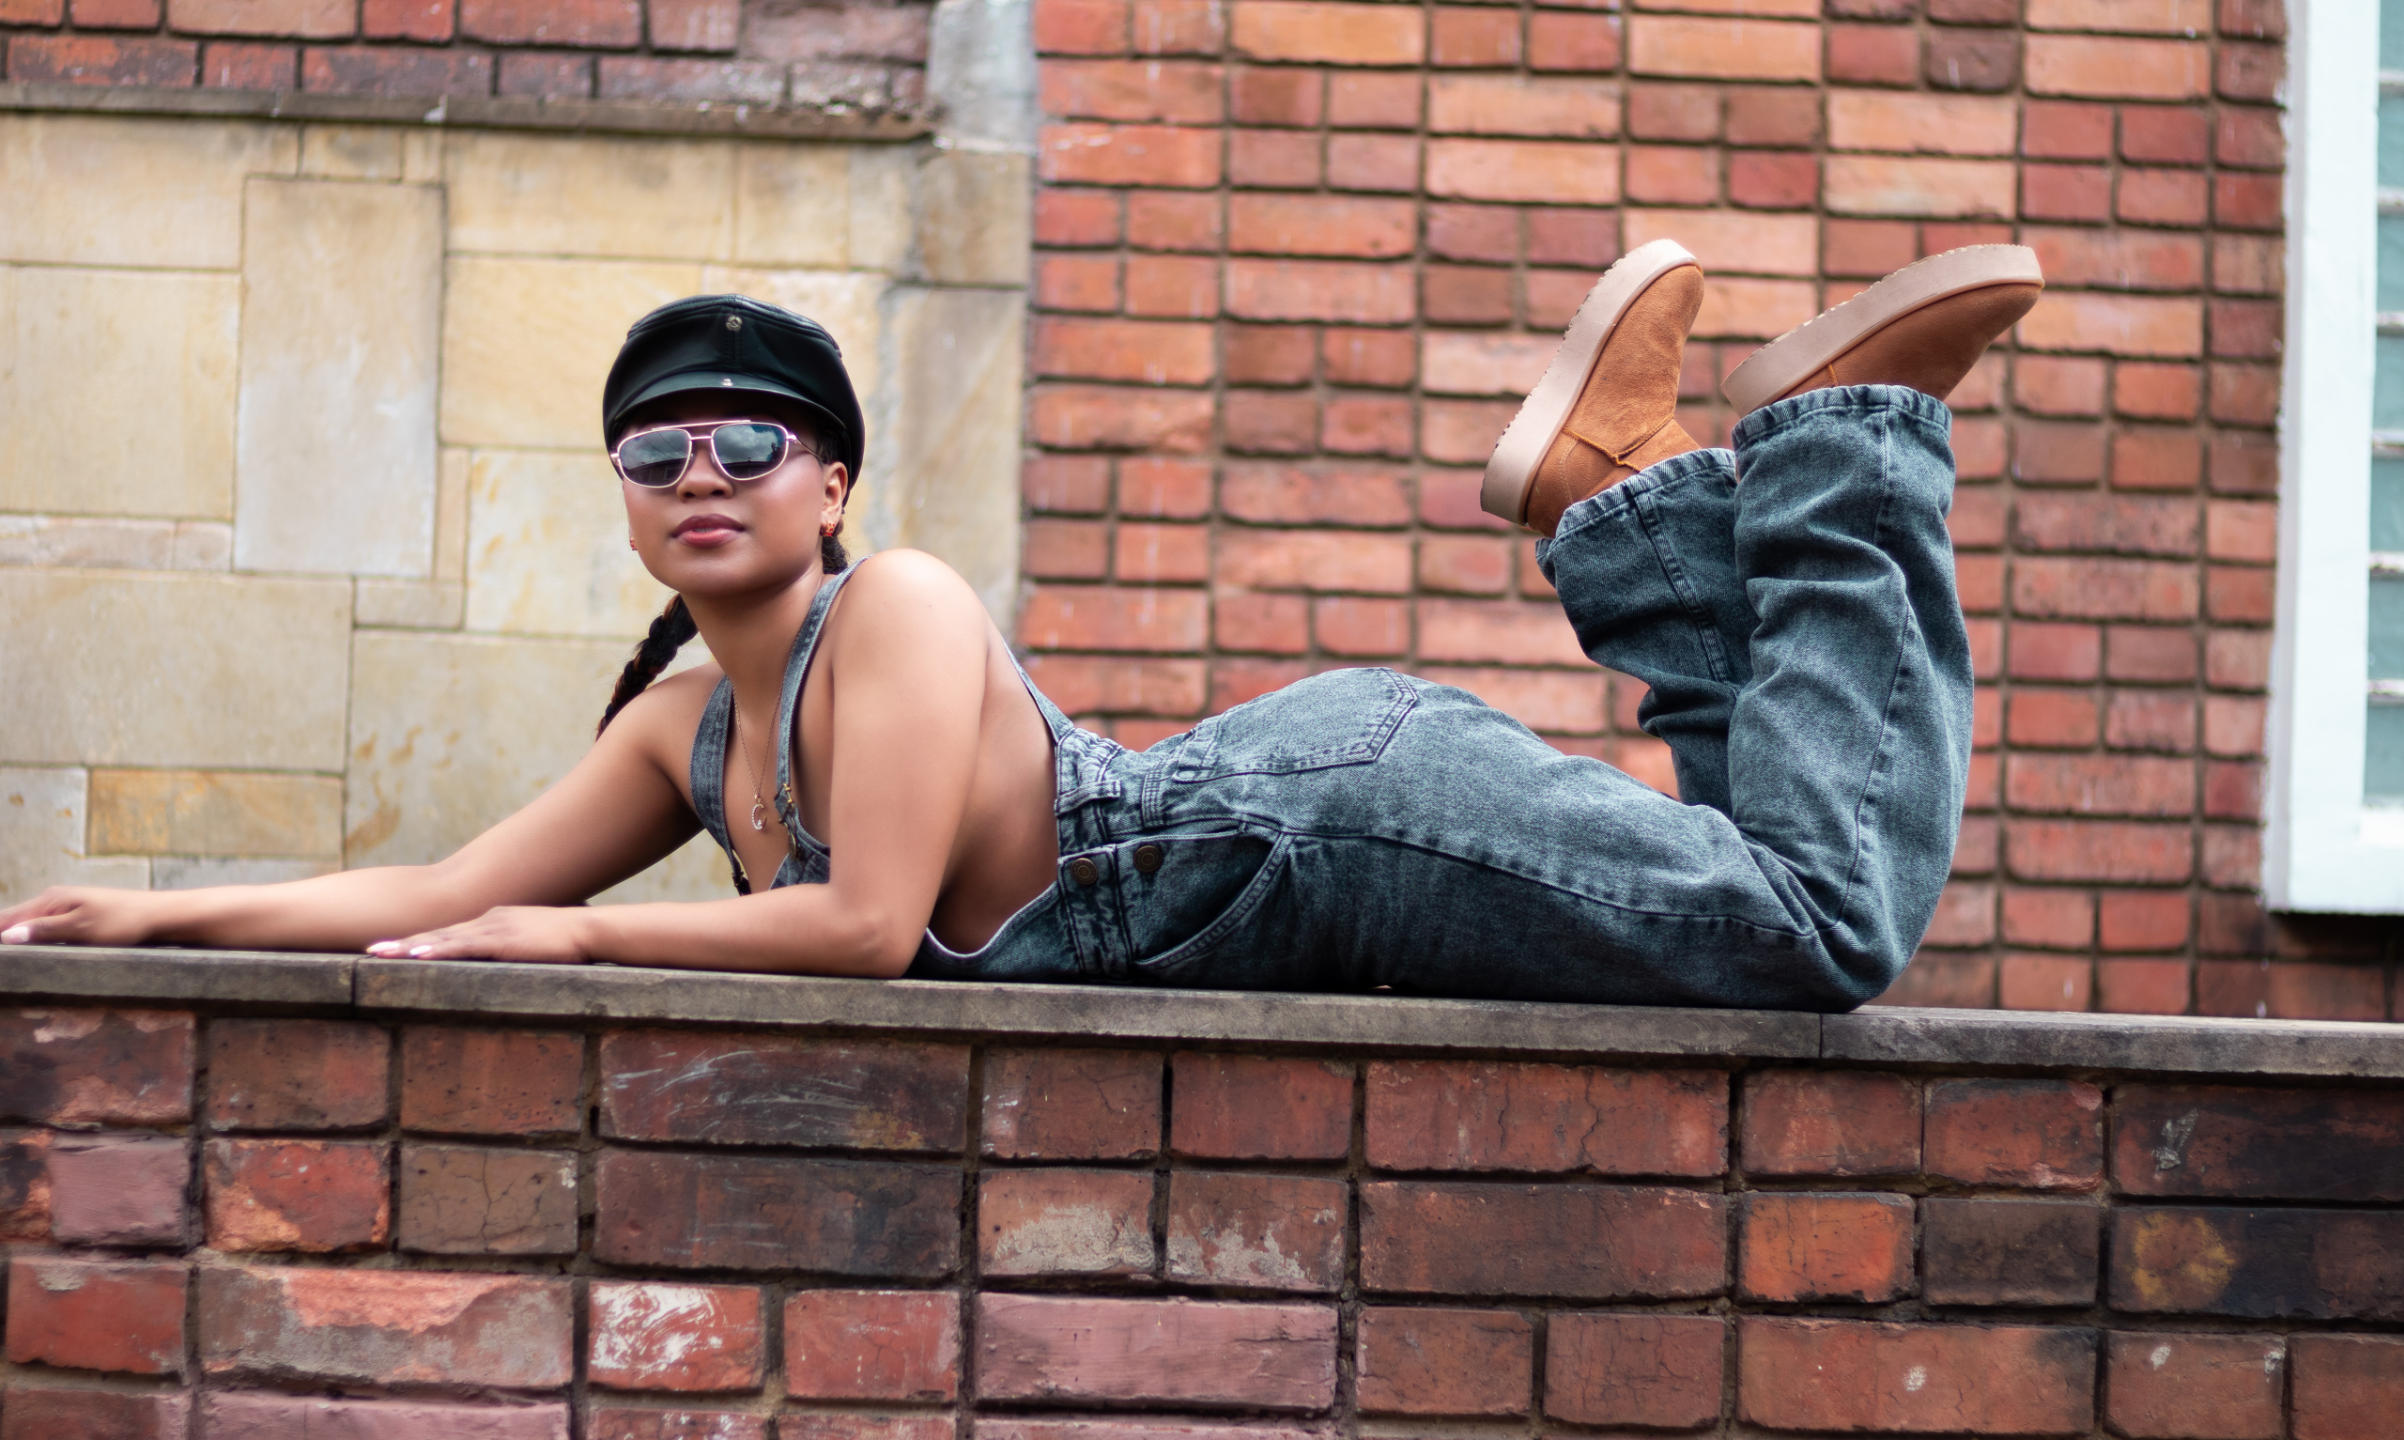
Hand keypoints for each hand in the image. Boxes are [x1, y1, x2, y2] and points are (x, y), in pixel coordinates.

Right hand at [0, 887, 158, 947]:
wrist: (156, 915)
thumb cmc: (122, 921)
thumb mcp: (81, 928)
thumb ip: (44, 930)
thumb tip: (7, 935)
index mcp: (50, 900)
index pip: (6, 918)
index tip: (2, 958)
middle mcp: (52, 901)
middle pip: (14, 921)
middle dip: (4, 937)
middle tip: (5, 963)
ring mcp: (64, 909)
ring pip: (29, 925)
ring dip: (17, 939)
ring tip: (12, 958)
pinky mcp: (75, 918)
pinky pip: (44, 929)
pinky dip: (34, 939)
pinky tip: (30, 950)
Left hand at [365, 906, 593, 964]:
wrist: (592, 929)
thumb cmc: (571, 940)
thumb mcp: (536, 941)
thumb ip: (518, 948)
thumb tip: (512, 961)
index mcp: (495, 920)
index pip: (450, 932)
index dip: (420, 941)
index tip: (393, 949)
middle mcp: (488, 919)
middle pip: (437, 933)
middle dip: (402, 943)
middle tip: (371, 951)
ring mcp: (494, 927)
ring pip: (442, 939)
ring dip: (408, 947)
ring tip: (378, 955)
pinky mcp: (502, 940)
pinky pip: (462, 947)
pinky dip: (436, 951)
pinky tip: (416, 957)